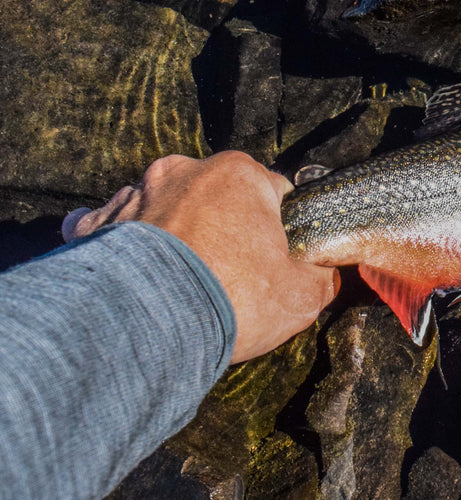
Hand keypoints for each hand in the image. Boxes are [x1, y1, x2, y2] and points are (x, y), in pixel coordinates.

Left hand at [62, 151, 338, 362]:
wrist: (148, 328)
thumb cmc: (234, 300)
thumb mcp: (304, 295)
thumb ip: (321, 276)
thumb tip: (326, 273)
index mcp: (240, 175)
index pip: (274, 193)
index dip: (280, 230)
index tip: (276, 261)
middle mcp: (184, 171)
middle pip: (217, 198)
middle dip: (224, 229)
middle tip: (231, 277)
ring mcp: (134, 194)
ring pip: (165, 210)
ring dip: (176, 236)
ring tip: (181, 284)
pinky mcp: (94, 226)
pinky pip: (113, 230)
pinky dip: (124, 250)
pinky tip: (136, 279)